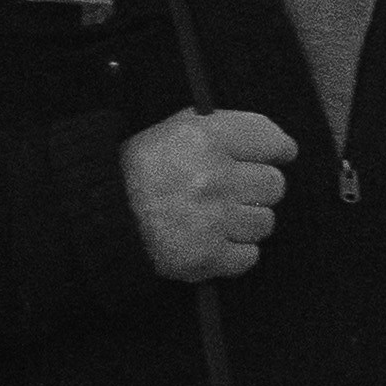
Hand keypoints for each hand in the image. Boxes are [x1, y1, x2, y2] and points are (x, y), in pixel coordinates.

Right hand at [127, 103, 296, 280]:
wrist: (104, 216)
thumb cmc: (138, 171)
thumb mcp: (173, 130)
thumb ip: (221, 130)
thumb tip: (273, 142)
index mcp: (204, 138)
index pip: (267, 139)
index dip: (279, 148)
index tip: (281, 154)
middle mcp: (214, 177)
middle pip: (274, 184)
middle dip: (258, 187)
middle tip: (233, 189)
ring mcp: (214, 219)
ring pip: (264, 222)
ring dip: (246, 221)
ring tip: (216, 217)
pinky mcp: (209, 256)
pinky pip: (249, 256)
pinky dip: (235, 252)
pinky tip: (213, 239)